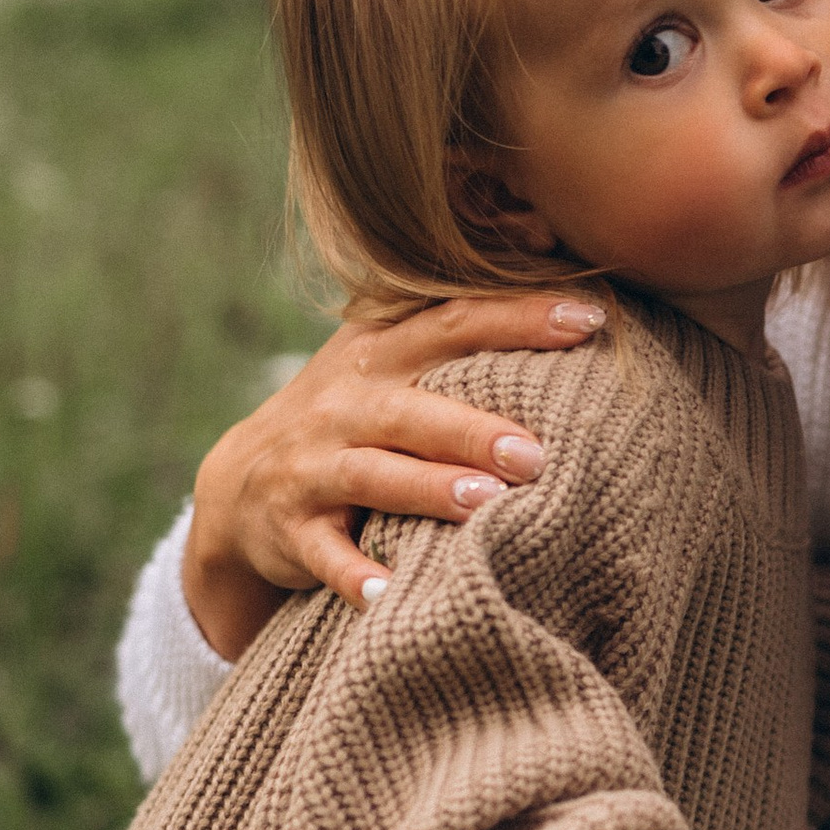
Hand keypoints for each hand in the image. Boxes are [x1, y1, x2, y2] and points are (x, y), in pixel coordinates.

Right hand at [183, 289, 610, 656]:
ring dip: (426, 489)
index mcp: (380, 352)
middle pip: (412, 409)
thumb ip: (462, 315)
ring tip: (484, 503)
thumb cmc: (352, 412)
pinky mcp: (290, 527)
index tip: (591, 320)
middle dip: (472, 429)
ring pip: (370, 475)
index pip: (453, 323)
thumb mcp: (390, 355)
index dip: (518, 318)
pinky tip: (388, 595)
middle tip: (537, 453)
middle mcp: (344, 403)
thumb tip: (551, 234)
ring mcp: (312, 465)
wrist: (239, 482)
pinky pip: (322, 554)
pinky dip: (352, 575)